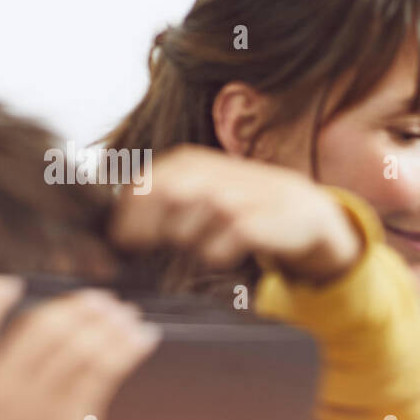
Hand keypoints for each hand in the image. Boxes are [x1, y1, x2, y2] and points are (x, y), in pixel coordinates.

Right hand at [0, 276, 160, 419]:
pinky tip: (143, 340)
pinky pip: (101, 367)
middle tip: (103, 303)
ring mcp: (27, 405)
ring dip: (109, 323)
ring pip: (75, 341)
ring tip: (130, 320)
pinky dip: (126, 346)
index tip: (15, 283)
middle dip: (75, 308)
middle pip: (37, 323)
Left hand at [110, 145, 362, 283]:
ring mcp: (231, 198)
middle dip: (154, 231)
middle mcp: (207, 175)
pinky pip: (214, 252)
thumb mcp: (201, 188)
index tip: (127, 242)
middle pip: (158, 204)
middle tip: (167, 245)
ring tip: (211, 241)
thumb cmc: (243, 204)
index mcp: (188, 162)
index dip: (128, 219)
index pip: (140, 188)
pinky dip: (216, 257)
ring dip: (190, 245)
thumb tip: (115, 228)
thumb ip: (161, 196)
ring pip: (183, 233)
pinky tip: (232, 249)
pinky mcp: (252, 224)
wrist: (304, 212)